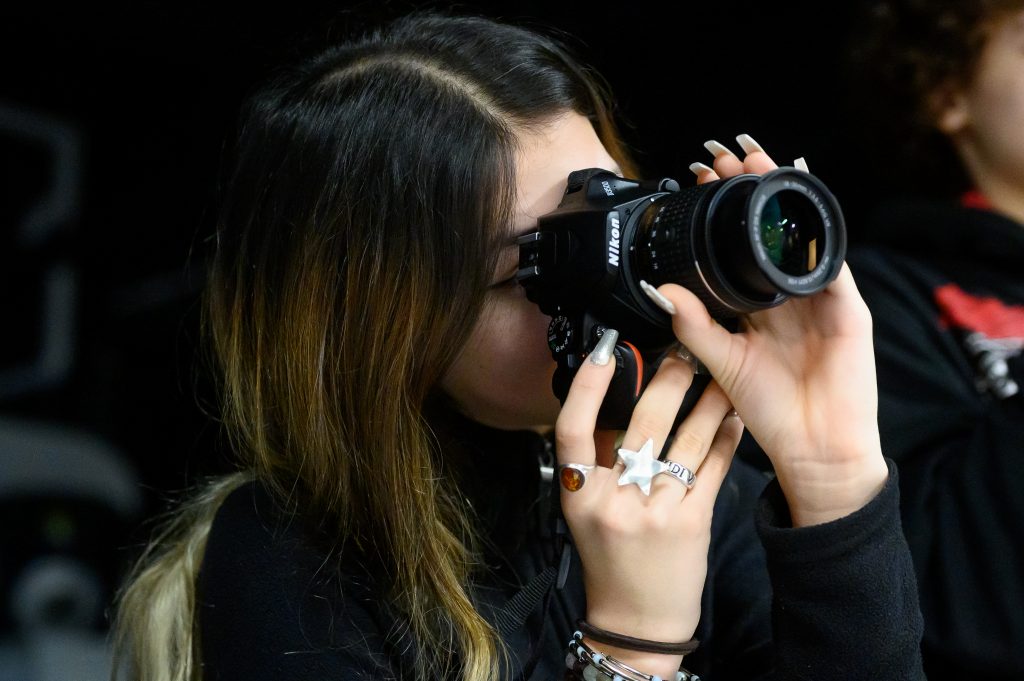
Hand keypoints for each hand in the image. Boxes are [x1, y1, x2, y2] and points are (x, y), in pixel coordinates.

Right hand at [555, 331, 744, 676]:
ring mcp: (653, 512)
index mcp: (577, 495)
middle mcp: (613, 501)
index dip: (588, 384)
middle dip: (669, 379)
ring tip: (721, 375)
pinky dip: (724, 438)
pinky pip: (712, 467)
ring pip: (685, 439)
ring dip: (708, 401)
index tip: (607, 346)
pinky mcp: (691, 523)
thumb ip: (595, 463)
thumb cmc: (610, 558)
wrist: (637, 621)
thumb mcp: (586, 511)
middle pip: (642, 423)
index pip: (573, 428)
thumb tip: (616, 399)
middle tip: (685, 351)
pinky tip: (732, 419)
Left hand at [668, 134, 887, 526]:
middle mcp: (785, 295)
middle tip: (727, 155)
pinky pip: (833, 265)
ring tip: (762, 164)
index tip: (697, 178)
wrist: (814, 448)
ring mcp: (818, 298)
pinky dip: (819, 237)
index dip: (720, 210)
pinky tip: (803, 208)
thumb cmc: (769, 411)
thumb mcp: (721, 362)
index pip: (735, 245)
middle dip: (751, 189)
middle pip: (768, 229)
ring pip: (801, 235)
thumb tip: (659, 289)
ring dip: (784, 199)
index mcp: (755, 305)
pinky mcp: (847, 309)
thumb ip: (693, 325)